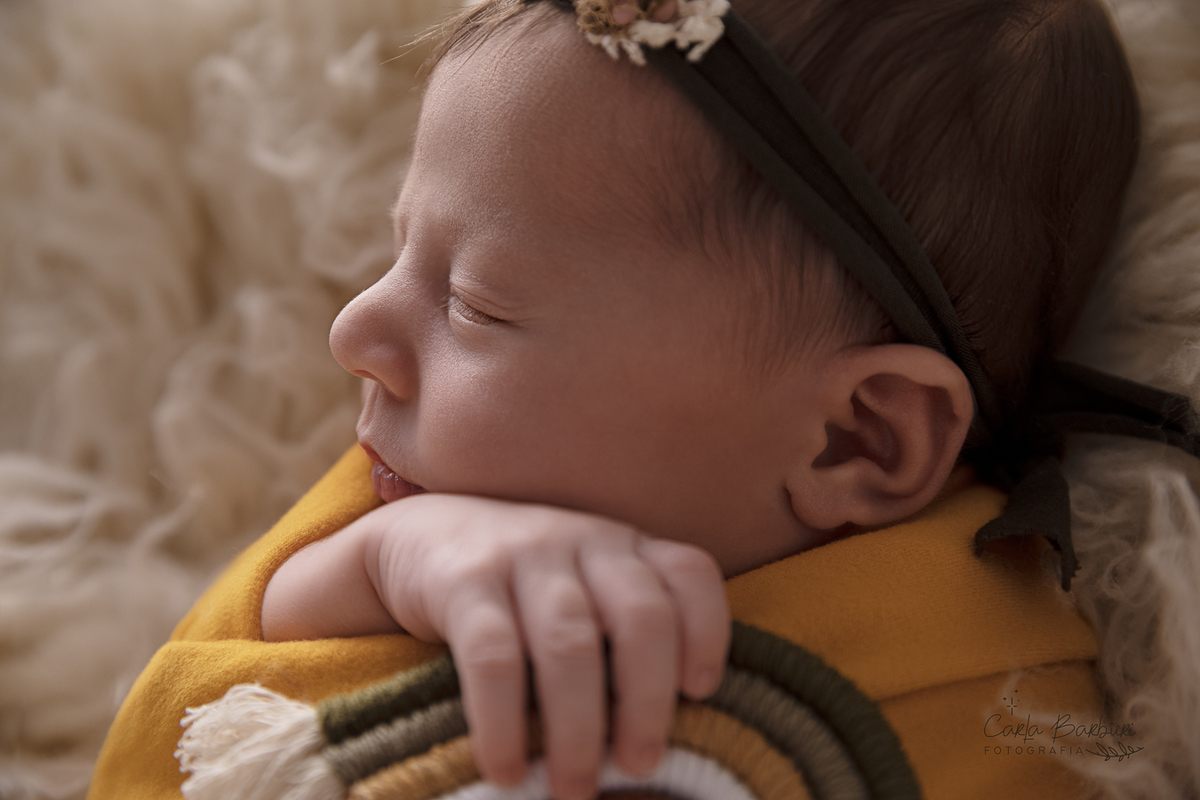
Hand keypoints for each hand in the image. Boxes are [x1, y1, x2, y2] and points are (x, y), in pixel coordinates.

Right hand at [364, 494, 729, 799]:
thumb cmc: (522, 588)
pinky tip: (505, 772)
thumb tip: (652, 741)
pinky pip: (493, 656)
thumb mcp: (584, 589)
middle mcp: (585, 540)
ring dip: (578, 729)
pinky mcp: (465, 579)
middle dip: (647, 702)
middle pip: (641, 617)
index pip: (690, 573)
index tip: (700, 694)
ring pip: (570, 644)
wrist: (423, 540)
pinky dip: (503, 724)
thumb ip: (621, 636)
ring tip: (574, 790)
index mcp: (625, 547)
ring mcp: (525, 554)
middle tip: (641, 766)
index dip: (708, 633)